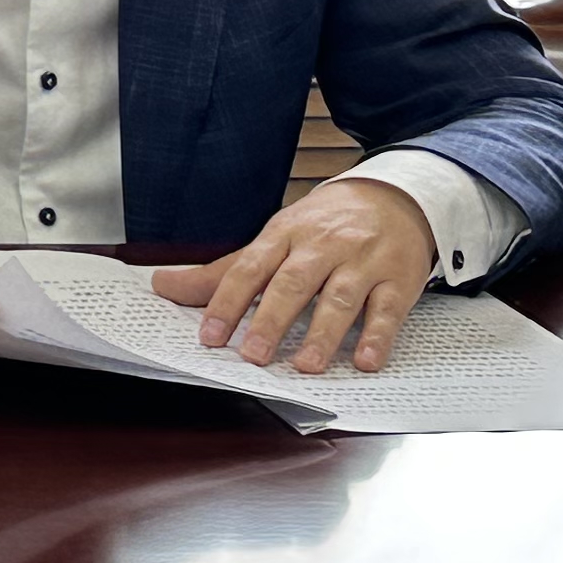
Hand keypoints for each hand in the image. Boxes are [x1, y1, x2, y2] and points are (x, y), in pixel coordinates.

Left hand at [150, 177, 435, 373]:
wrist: (393, 196)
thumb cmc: (324, 224)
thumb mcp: (274, 238)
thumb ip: (223, 271)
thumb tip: (162, 286)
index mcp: (284, 234)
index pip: (249, 268)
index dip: (227, 301)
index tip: (210, 335)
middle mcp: (323, 246)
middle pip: (293, 283)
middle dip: (271, 320)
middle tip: (253, 356)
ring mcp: (363, 262)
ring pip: (341, 297)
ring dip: (322, 334)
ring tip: (305, 366)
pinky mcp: (399, 279)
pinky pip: (388, 310)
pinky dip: (377, 336)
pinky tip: (364, 361)